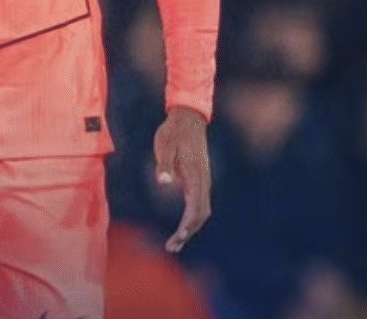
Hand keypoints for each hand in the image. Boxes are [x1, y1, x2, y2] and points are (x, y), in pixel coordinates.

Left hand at [152, 105, 211, 252]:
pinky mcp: (198, 179)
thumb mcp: (165, 145)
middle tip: (171, 247)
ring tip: (174, 243)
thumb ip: (164, 164)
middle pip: (201, 215)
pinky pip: (198, 204)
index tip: (177, 238)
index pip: (196, 208)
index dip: (188, 226)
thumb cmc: (174, 131)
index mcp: (196, 176)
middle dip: (188, 233)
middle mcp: (203, 181)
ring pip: (201, 211)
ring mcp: (202, 181)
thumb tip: (163, 182)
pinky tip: (182, 227)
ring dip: (190, 229)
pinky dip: (191, 219)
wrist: (188, 118)